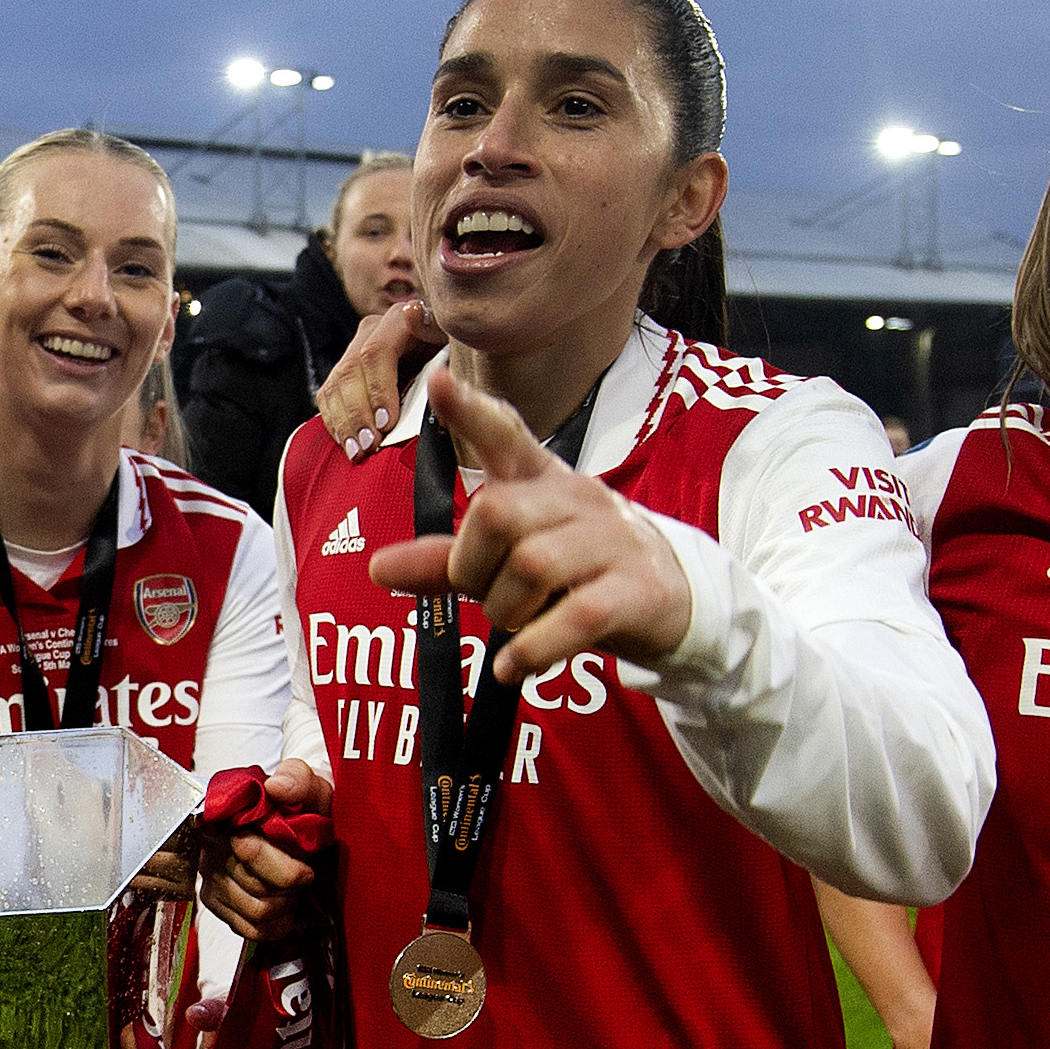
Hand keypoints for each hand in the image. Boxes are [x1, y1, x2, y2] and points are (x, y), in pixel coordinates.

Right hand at [203, 759, 330, 943]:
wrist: (299, 825)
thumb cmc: (303, 809)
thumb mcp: (310, 788)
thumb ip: (298, 779)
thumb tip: (276, 787)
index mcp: (233, 814)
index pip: (248, 851)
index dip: (286, 868)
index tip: (307, 866)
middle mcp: (214, 844)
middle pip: (256, 886)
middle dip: (290, 886)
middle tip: (304, 875)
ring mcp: (211, 874)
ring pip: (256, 910)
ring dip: (285, 904)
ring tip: (293, 889)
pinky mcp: (215, 900)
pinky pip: (249, 928)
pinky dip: (275, 924)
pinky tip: (283, 906)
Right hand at [317, 301, 445, 459]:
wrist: (450, 358)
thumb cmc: (458, 362)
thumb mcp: (462, 359)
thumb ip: (451, 369)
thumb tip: (439, 381)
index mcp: (403, 319)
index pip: (377, 352)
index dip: (378, 389)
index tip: (386, 423)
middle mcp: (374, 328)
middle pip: (351, 369)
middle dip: (358, 412)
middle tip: (369, 444)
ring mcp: (357, 347)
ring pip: (336, 384)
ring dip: (345, 421)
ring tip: (358, 450)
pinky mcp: (347, 370)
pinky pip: (330, 396)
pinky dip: (337, 422)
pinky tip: (348, 443)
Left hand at [365, 364, 695, 681]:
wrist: (673, 599)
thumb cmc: (576, 571)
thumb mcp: (510, 562)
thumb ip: (446, 563)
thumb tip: (376, 567)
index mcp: (544, 480)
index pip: (505, 434)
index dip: (471, 412)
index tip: (439, 381)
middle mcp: (578, 499)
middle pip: (497, 513)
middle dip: (472, 566)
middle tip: (485, 593)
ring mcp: (611, 542)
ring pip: (533, 565)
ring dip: (505, 609)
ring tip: (514, 626)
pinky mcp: (635, 590)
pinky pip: (575, 616)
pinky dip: (534, 648)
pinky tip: (514, 667)